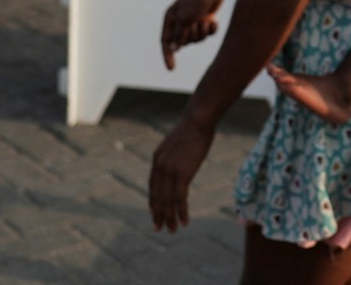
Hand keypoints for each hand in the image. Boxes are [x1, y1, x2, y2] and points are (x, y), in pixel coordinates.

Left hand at [148, 114, 213, 231]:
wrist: (198, 120)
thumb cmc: (193, 128)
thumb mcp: (178, 143)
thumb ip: (175, 156)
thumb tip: (180, 161)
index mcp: (157, 160)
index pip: (153, 187)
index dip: (154, 202)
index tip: (155, 213)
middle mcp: (159, 167)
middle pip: (157, 197)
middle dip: (158, 215)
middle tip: (159, 228)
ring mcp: (169, 172)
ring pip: (167, 201)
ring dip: (169, 218)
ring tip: (172, 230)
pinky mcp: (182, 174)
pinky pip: (180, 199)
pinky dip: (181, 212)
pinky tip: (184, 221)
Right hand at [160, 0, 227, 69]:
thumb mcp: (187, 18)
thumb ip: (180, 34)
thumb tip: (174, 50)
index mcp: (170, 18)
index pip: (165, 41)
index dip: (167, 56)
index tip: (171, 70)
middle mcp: (180, 20)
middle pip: (183, 42)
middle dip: (192, 37)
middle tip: (198, 23)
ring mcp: (193, 21)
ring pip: (196, 40)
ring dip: (202, 32)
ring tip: (205, 20)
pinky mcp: (205, 21)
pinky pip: (207, 35)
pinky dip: (211, 29)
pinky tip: (213, 20)